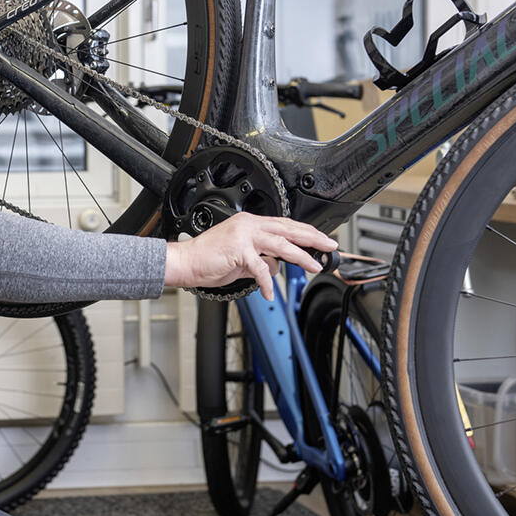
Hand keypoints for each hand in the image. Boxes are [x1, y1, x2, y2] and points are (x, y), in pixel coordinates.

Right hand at [163, 212, 337, 299]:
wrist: (185, 262)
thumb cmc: (208, 259)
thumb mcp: (241, 259)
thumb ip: (260, 259)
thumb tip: (276, 265)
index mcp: (250, 223)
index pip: (284, 224)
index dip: (305, 231)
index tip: (320, 239)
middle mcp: (248, 225)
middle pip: (288, 230)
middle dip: (312, 238)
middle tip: (329, 246)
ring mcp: (243, 236)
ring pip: (281, 245)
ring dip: (301, 257)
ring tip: (314, 266)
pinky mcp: (238, 250)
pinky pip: (261, 268)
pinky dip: (267, 281)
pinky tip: (270, 292)